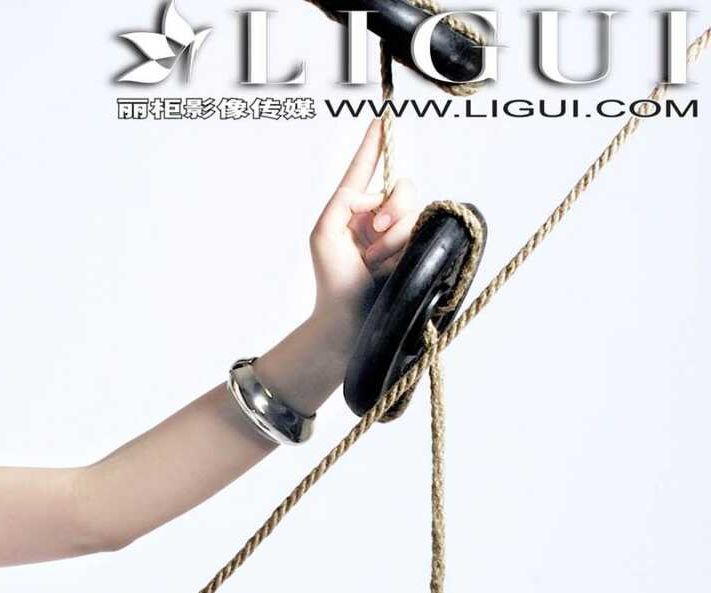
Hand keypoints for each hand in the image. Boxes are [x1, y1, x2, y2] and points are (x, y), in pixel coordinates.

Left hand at [308, 118, 422, 333]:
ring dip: (392, 236)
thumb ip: (345, 199)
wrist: (348, 323)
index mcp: (353, 208)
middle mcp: (380, 217)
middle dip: (391, 208)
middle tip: (372, 236)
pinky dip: (402, 246)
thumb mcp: (324, 232)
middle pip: (401, 187)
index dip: (375, 142)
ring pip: (413, 210)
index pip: (365, 168)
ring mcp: (401, 234)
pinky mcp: (417, 251)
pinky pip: (423, 230)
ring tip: (375, 263)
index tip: (383, 114)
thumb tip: (377, 196)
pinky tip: (389, 267)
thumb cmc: (331, 281)